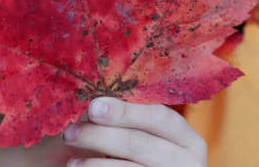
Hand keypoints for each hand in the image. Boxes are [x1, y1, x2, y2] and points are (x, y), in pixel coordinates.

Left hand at [62, 97, 206, 166]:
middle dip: (99, 136)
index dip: (126, 111)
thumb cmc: (143, 150)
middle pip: (139, 143)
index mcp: (187, 137)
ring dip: (94, 163)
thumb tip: (92, 97)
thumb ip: (128, 115)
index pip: (159, 117)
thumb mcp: (147, 133)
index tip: (93, 107)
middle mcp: (188, 162)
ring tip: (71, 161)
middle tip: (70, 133)